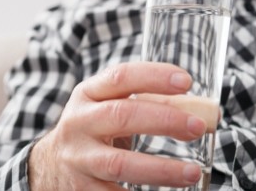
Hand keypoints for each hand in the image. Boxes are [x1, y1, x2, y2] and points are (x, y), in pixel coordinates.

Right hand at [28, 62, 207, 189]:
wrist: (49, 164)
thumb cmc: (97, 127)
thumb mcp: (112, 105)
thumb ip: (153, 103)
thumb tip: (206, 112)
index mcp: (89, 93)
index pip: (121, 76)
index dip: (154, 76)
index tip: (186, 81)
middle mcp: (79, 123)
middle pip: (122, 116)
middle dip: (165, 120)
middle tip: (198, 127)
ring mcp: (78, 159)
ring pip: (119, 163)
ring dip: (160, 169)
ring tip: (192, 173)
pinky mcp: (81, 190)